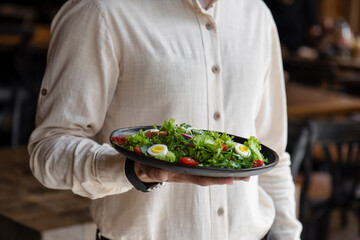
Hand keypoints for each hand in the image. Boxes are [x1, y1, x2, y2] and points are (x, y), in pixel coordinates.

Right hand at [134, 162, 249, 186]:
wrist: (143, 165)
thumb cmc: (147, 166)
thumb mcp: (148, 169)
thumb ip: (154, 172)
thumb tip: (161, 175)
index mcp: (180, 174)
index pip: (201, 178)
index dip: (216, 179)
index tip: (231, 179)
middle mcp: (189, 172)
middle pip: (211, 176)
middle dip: (229, 176)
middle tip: (248, 177)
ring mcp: (190, 166)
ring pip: (211, 169)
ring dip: (228, 170)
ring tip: (245, 170)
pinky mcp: (188, 159)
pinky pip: (206, 161)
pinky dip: (218, 160)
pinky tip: (228, 158)